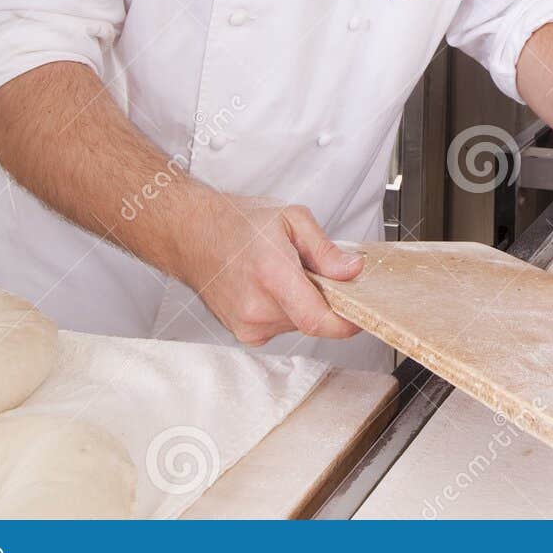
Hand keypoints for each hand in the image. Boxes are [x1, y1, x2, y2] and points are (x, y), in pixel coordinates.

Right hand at [172, 195, 363, 345]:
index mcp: (271, 275)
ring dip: (303, 304)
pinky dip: (286, 311)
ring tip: (283, 275)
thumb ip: (325, 249)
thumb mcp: (291, 219)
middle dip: (323, 299)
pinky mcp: (244, 334)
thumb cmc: (236, 223)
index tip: (360, 314)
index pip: (318, 319)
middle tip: (311, 271)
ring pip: (298, 324)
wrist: (192, 234)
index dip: (347, 322)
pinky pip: (282, 328)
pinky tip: (270, 289)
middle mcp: (256, 307)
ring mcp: (247, 325)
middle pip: (313, 320)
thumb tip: (352, 271)